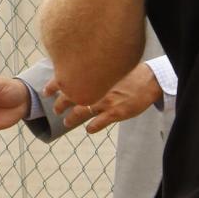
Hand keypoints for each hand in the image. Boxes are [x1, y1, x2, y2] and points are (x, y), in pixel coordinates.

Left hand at [45, 63, 162, 133]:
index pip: (68, 79)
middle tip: (57, 110)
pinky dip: (91, 127)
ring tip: (67, 121)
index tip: (47, 91)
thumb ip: (97, 75)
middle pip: (70, 97)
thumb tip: (83, 75)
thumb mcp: (112, 69)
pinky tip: (90, 128)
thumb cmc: (132, 74)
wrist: (151, 79)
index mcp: (96, 76)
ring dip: (71, 118)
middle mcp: (97, 88)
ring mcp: (105, 101)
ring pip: (79, 112)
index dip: (54, 85)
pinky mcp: (115, 112)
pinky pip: (97, 124)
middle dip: (60, 105)